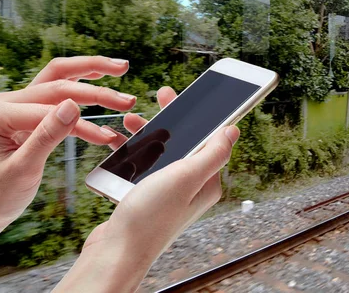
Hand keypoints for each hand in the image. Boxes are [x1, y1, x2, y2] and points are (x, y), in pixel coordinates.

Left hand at [0, 56, 136, 228]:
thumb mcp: (23, 169)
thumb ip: (47, 135)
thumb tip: (73, 105)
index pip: (48, 105)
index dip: (81, 120)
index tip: (107, 136)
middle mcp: (6, 101)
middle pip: (57, 78)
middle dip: (94, 78)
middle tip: (124, 71)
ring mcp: (18, 104)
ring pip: (61, 79)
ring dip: (91, 72)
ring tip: (120, 69)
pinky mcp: (30, 112)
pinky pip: (61, 100)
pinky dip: (86, 102)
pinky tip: (106, 102)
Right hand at [54, 89, 239, 291]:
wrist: (115, 253)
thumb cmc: (150, 218)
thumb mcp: (185, 178)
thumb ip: (211, 153)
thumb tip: (233, 130)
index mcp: (206, 182)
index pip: (209, 139)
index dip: (200, 114)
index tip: (188, 95)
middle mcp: (190, 187)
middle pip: (185, 142)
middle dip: (171, 119)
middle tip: (160, 96)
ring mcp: (168, 193)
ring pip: (162, 152)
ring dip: (149, 134)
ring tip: (133, 120)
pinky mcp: (148, 198)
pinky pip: (144, 166)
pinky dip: (134, 153)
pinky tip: (120, 145)